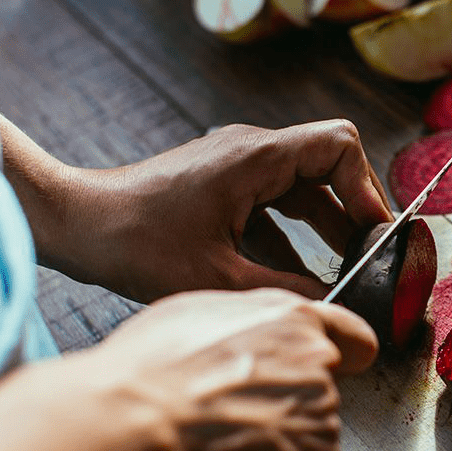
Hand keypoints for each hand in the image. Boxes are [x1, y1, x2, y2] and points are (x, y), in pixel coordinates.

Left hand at [29, 119, 392, 302]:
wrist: (76, 225)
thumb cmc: (135, 241)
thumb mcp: (218, 277)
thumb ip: (284, 289)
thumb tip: (330, 305)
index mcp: (256, 157)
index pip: (340, 146)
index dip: (367, 187)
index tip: (375, 232)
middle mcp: (250, 151)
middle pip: (328, 167)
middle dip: (353, 211)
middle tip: (370, 256)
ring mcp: (234, 167)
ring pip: (302, 188)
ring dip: (325, 227)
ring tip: (345, 269)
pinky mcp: (220, 186)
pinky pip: (273, 204)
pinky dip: (292, 236)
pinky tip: (298, 276)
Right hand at [82, 288, 377, 450]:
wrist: (133, 424)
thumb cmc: (148, 372)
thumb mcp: (199, 313)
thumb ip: (249, 325)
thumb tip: (250, 342)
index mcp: (294, 321)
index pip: (353, 340)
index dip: (345, 358)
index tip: (345, 369)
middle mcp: (318, 366)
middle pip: (316, 401)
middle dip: (278, 416)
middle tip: (223, 424)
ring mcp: (322, 420)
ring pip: (298, 450)